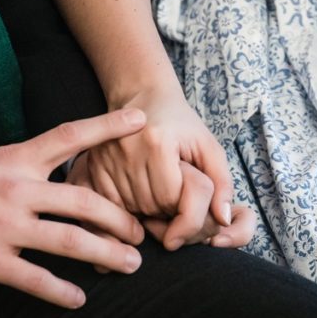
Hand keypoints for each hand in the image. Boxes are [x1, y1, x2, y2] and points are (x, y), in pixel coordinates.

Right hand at [0, 110, 147, 308]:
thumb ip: (30, 165)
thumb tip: (69, 168)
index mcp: (18, 159)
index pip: (71, 136)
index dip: (107, 127)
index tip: (142, 120)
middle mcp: (18, 189)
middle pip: (84, 200)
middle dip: (119, 218)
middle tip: (139, 231)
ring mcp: (6, 227)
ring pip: (70, 241)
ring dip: (106, 254)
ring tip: (129, 263)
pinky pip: (36, 279)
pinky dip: (61, 291)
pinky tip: (79, 297)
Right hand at [85, 83, 233, 226]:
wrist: (143, 97)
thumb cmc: (180, 124)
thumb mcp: (208, 146)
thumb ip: (222, 182)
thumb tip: (223, 220)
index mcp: (157, 142)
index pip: (172, 198)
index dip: (185, 204)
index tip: (188, 195)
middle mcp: (127, 151)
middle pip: (152, 207)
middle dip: (169, 208)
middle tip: (174, 187)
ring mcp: (106, 160)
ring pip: (133, 210)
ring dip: (149, 209)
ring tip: (157, 187)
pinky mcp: (93, 167)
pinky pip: (113, 205)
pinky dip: (129, 207)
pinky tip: (139, 190)